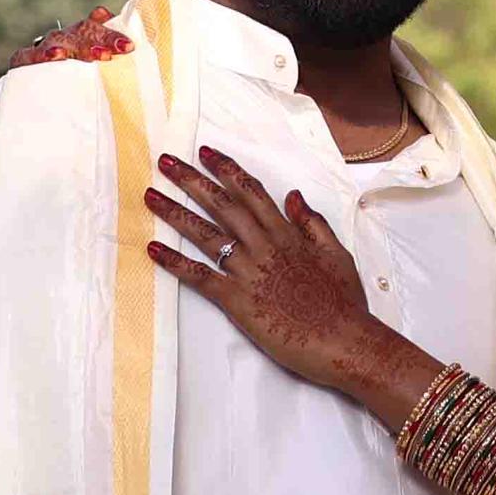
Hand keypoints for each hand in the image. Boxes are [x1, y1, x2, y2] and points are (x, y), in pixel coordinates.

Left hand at [147, 148, 395, 397]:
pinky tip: (153, 250)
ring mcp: (249, 272)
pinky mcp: (237, 301)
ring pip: (205, 234)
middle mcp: (264, 246)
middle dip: (192, 180)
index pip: (251, 192)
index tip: (206, 153)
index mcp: (287, 234)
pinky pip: (200, 276)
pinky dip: (175, 263)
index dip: (227, 170)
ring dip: (175, 213)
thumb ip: (313, 224)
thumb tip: (293, 196)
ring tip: (151, 196)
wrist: (344, 341)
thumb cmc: (345, 303)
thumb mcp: (337, 254)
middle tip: (166, 162)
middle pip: (222, 205)